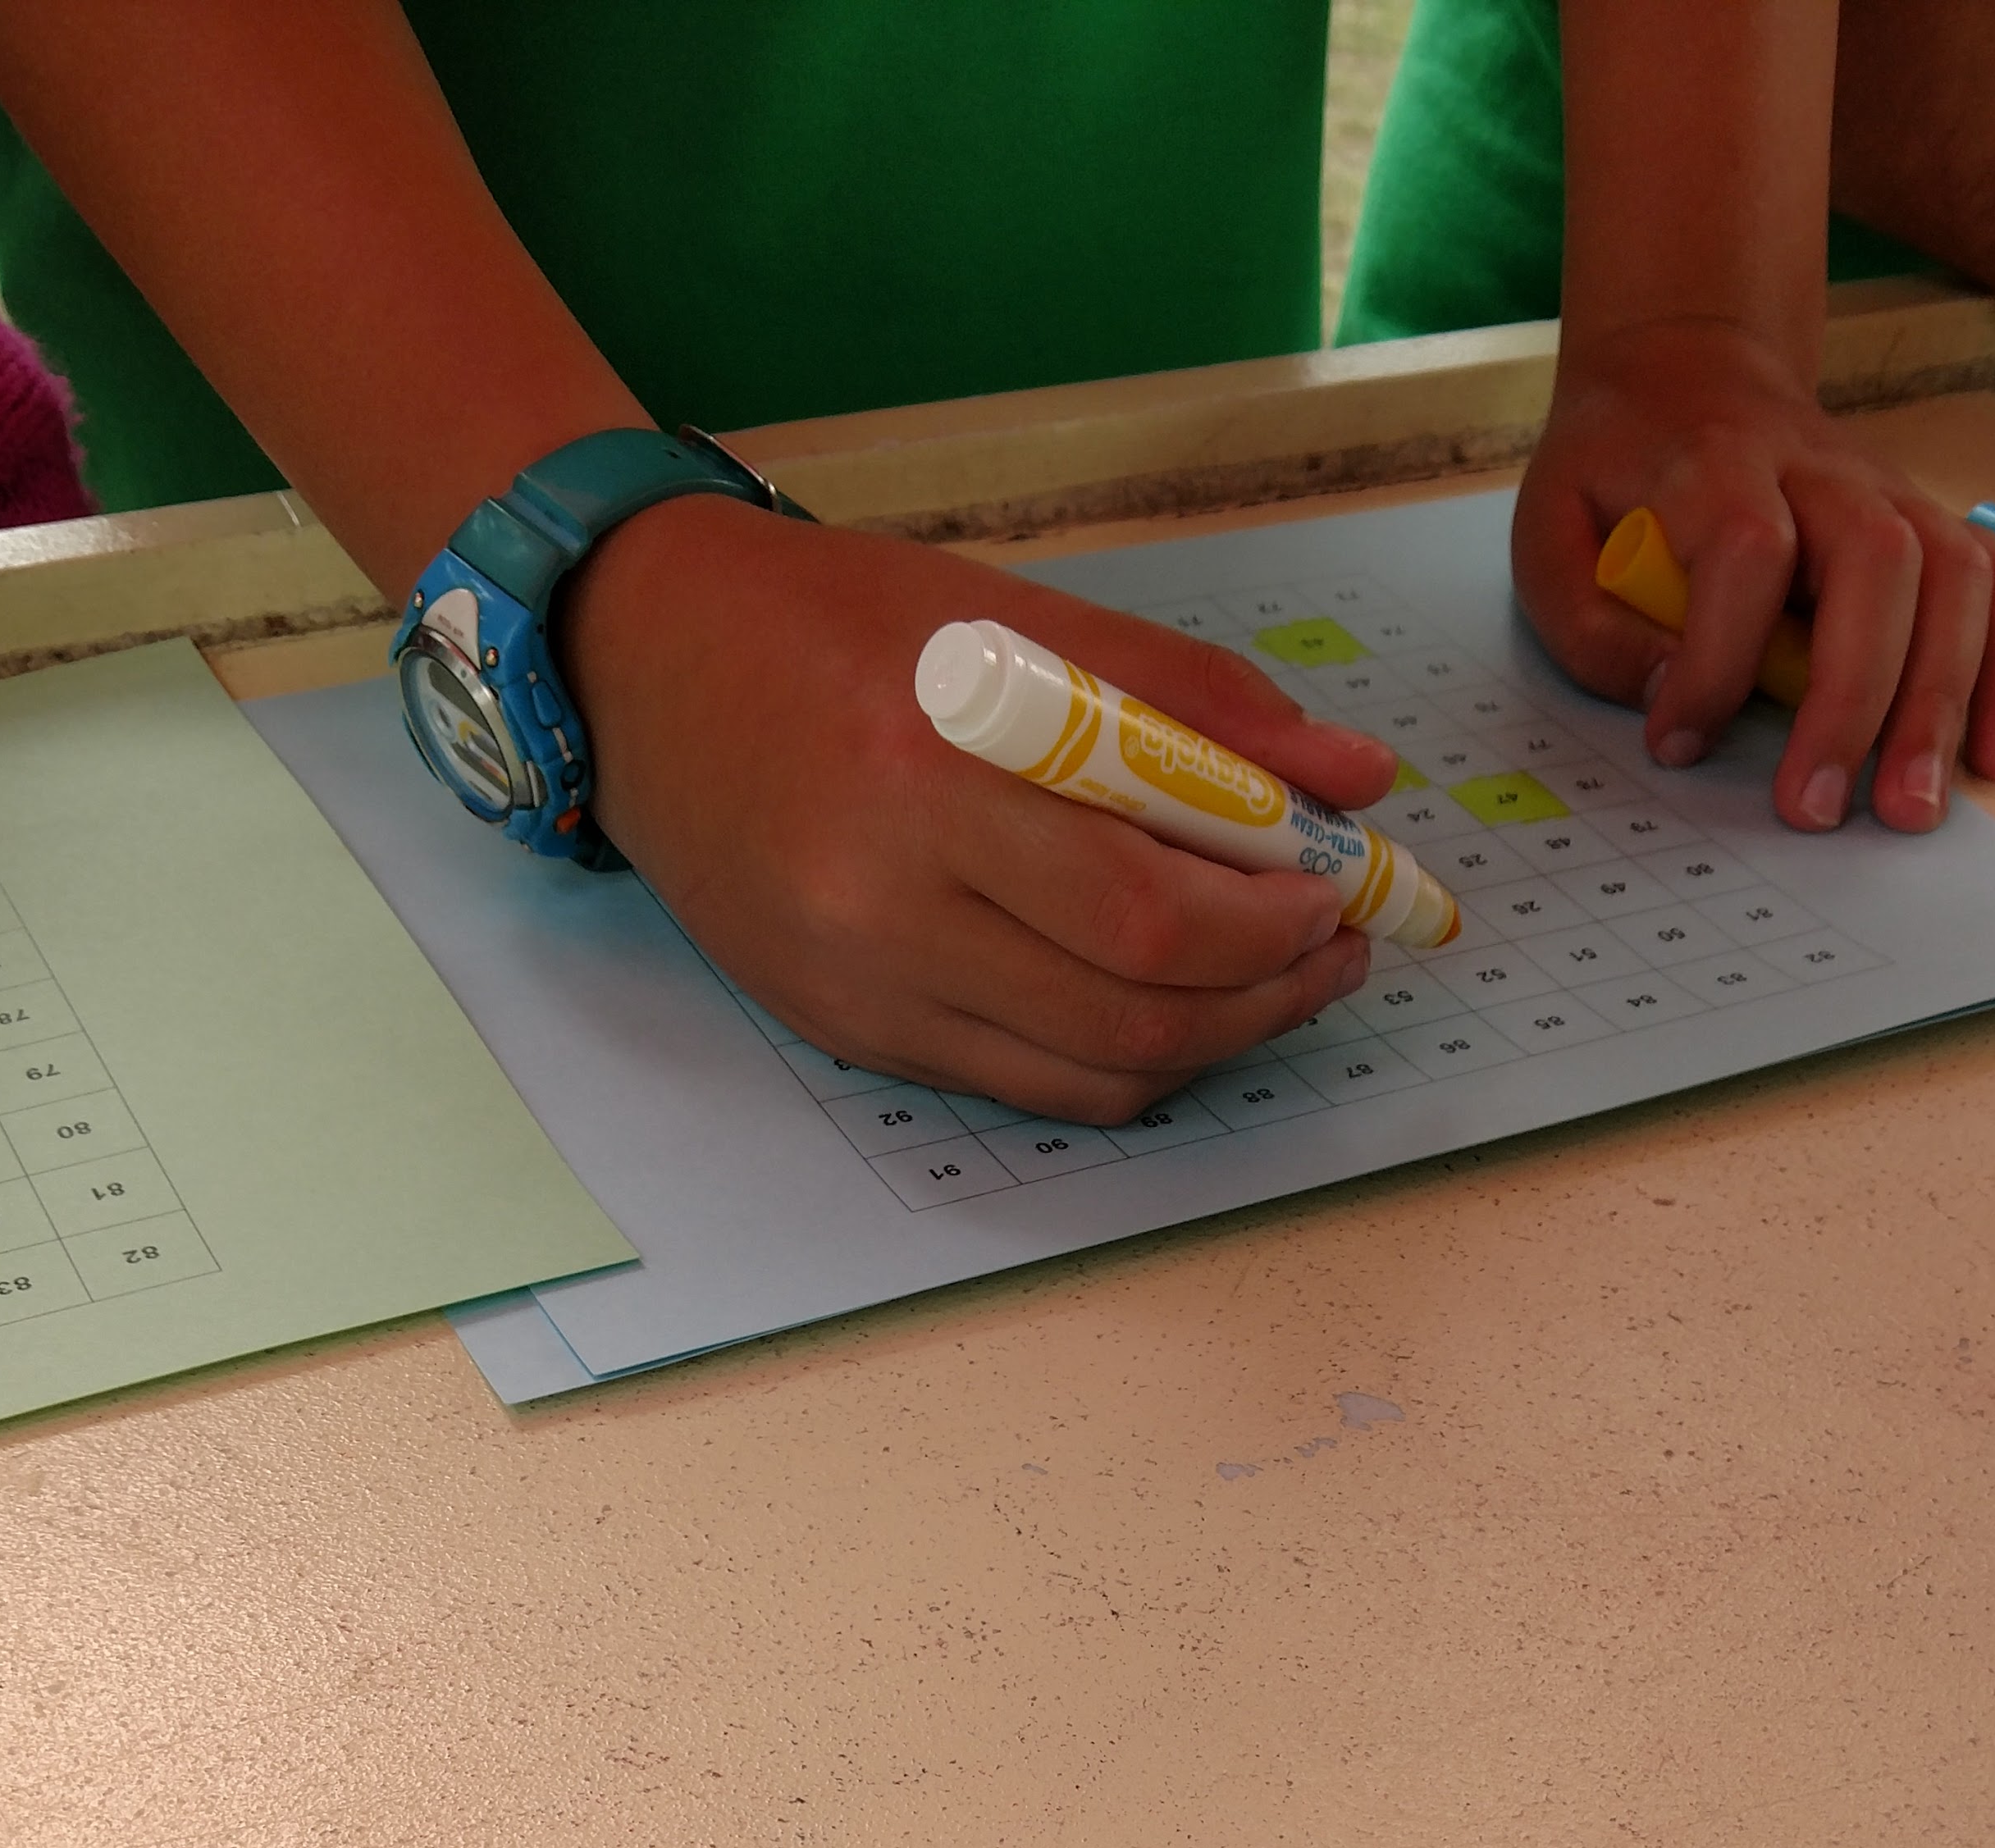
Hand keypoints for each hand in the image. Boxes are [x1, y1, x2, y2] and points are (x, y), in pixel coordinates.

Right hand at [561, 499, 1404, 1113]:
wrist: (640, 666)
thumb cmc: (832, 625)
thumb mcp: (1014, 614)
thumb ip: (1190, 700)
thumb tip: (1354, 778)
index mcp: (930, 780)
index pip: (1145, 909)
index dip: (1267, 921)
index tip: (1336, 886)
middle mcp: (885, 908)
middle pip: (1131, 1013)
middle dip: (1267, 993)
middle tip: (1332, 946)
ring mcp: (862, 990)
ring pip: (1089, 1075)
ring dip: (1213, 1044)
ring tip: (1275, 983)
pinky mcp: (848, 1036)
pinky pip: (1025, 1087)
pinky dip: (1121, 1064)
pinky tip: (1168, 1009)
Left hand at [1512, 321, 1994, 831]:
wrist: (1689, 369)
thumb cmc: (1619, 468)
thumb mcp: (1554, 534)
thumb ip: (1593, 625)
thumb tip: (1668, 702)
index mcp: (1720, 462)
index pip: (1749, 553)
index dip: (1717, 659)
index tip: (1675, 742)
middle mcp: (1824, 470)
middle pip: (1879, 562)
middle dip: (1855, 698)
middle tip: (1817, 812)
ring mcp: (1891, 493)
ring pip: (1956, 577)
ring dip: (1944, 699)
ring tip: (1911, 807)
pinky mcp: (1928, 524)